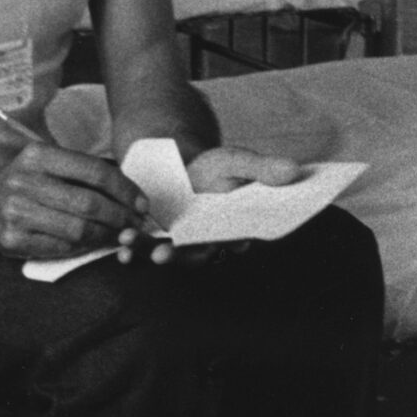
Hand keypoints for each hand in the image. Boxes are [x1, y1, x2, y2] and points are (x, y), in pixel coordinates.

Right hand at [0, 137, 151, 259]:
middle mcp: (25, 181)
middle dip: (121, 217)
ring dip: (106, 236)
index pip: (94, 172)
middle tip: (135, 225)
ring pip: (78, 229)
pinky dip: (84, 248)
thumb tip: (129, 196)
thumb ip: (80, 174)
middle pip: (89, 204)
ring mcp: (16, 212)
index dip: (125, 190)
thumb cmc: (21, 183)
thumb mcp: (44, 165)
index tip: (141, 203)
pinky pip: (61, 247)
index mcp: (38, 156)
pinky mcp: (13, 239)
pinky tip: (93, 243)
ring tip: (119, 236)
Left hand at [106, 145, 304, 268]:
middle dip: (181, 255)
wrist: (179, 164)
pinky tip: (121, 250)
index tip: (228, 243)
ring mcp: (183, 244)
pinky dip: (133, 251)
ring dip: (150, 252)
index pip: (240, 239)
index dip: (234, 242)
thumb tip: (296, 170)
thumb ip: (262, 169)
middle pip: (200, 253)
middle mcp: (211, 242)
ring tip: (131, 243)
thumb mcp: (235, 161)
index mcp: (236, 227)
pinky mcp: (159, 241)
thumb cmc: (213, 166)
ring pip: (170, 254)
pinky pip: (148, 251)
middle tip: (164, 254)